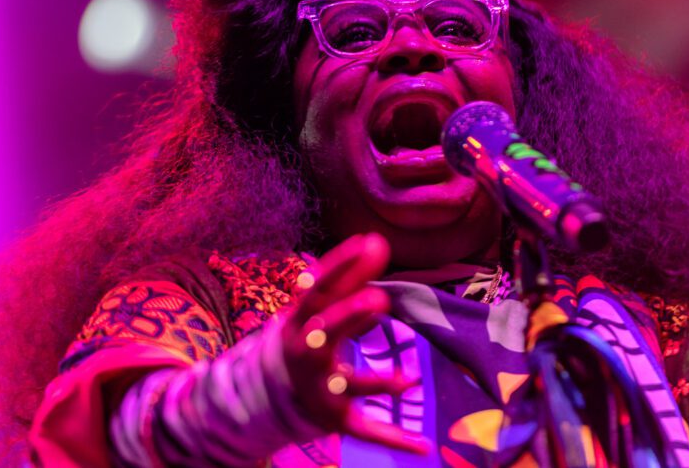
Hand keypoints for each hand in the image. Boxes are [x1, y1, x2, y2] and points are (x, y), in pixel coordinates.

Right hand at [280, 233, 429, 454]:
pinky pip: (364, 429)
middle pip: (326, 332)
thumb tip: (374, 244)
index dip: (340, 265)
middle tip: (379, 298)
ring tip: (406, 380)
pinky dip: (392, 439)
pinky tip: (422, 445)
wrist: (266, 394)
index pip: (318, 288)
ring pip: (347, 384)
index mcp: (300, 321)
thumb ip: (348, 281)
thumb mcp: (318, 310)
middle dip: (349, 317)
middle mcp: (306, 353)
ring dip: (375, 383)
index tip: (366, 243)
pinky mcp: (334, 418)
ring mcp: (320, 387)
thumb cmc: (303, 340)